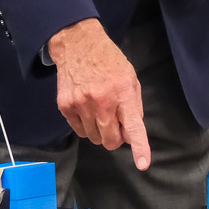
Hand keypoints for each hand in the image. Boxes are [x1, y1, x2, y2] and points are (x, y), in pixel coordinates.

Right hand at [47, 19, 150, 169]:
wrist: (78, 44)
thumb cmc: (109, 62)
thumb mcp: (131, 79)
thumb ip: (133, 107)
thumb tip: (130, 134)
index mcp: (122, 93)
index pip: (133, 126)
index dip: (139, 147)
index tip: (143, 164)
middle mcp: (101, 101)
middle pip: (111, 140)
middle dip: (116, 137)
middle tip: (115, 122)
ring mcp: (81, 104)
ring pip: (94, 139)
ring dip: (100, 131)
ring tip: (99, 109)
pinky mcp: (66, 106)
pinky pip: (79, 131)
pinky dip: (86, 126)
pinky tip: (87, 108)